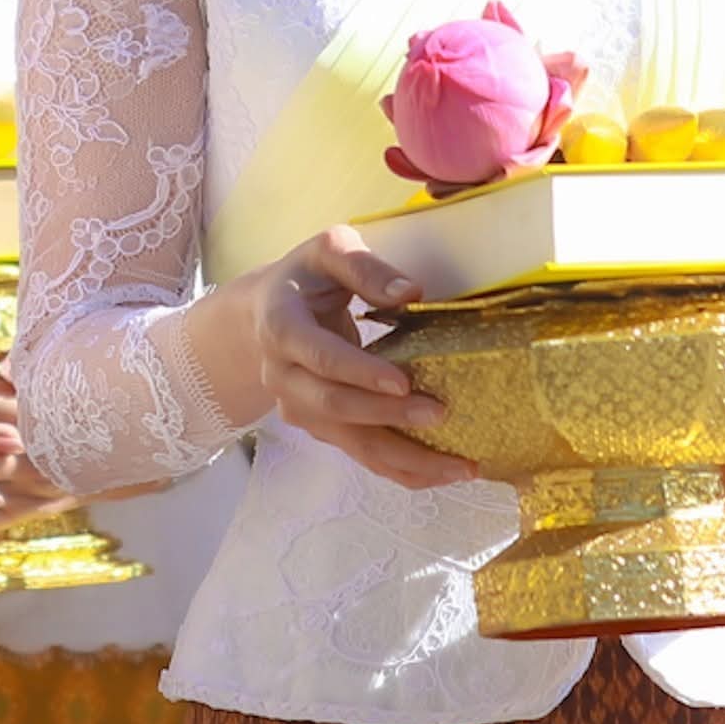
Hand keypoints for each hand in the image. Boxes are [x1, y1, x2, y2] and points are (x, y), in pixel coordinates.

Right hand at [251, 225, 476, 490]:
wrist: (265, 312)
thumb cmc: (306, 275)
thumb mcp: (329, 250)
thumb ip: (365, 267)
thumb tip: (411, 292)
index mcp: (281, 326)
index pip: (320, 356)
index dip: (360, 372)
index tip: (403, 382)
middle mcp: (283, 375)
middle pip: (334, 406)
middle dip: (388, 416)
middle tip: (440, 414)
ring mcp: (299, 407)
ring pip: (351, 442)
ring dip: (405, 458)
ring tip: (459, 465)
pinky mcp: (320, 427)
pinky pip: (361, 453)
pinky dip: (401, 469)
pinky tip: (441, 473)